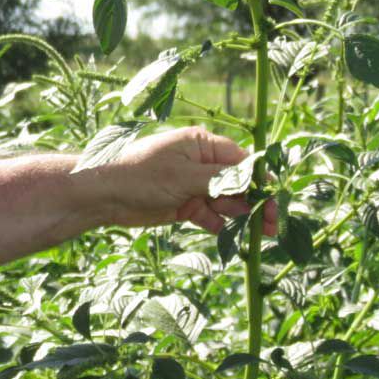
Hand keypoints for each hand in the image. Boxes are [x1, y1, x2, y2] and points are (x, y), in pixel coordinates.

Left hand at [75, 126, 276, 236]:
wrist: (104, 195)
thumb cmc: (141, 175)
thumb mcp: (184, 176)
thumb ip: (221, 180)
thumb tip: (255, 182)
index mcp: (202, 144)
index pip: (243, 161)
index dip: (261, 181)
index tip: (274, 202)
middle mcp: (201, 162)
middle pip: (239, 183)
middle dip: (255, 203)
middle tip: (271, 228)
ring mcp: (193, 184)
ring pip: (227, 200)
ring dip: (240, 216)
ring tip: (256, 234)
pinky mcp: (185, 204)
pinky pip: (211, 214)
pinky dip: (219, 224)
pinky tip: (226, 234)